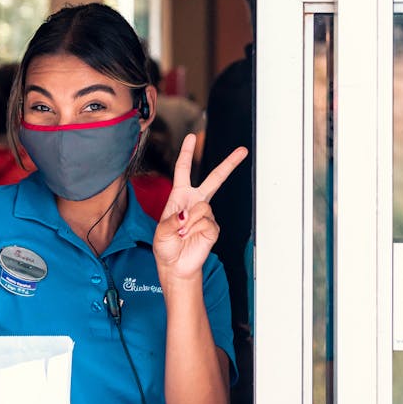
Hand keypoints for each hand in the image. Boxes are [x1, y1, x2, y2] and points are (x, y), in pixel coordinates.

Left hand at [153, 134, 246, 279]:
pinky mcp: (214, 227)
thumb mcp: (160, 232)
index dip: (187, 153)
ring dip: (189, 222)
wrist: (176, 266)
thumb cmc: (165, 247)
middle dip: (229, 164)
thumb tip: (189, 214)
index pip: (183, 170)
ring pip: (202, 208)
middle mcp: (195, 202)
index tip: (191, 138)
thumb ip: (172, 220)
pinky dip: (195, 231)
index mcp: (179, 197)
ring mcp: (206, 215)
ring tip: (182, 234)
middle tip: (242, 151)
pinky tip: (191, 237)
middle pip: (214, 179)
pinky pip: (207, 223)